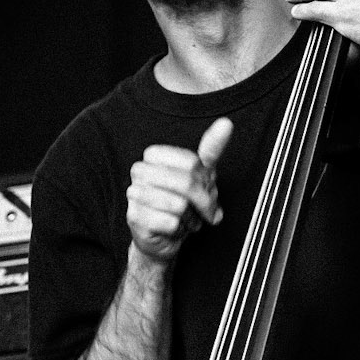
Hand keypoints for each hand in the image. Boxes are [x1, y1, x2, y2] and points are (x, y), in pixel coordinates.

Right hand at [126, 120, 231, 262]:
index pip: (190, 162)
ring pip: (178, 204)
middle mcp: (140, 171)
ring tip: (184, 218)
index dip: (203, 180)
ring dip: (189, 217)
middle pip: (185, 182)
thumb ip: (212, 147)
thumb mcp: (201, 174)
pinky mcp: (133, 217)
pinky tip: (172, 228)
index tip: (205, 189)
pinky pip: (170, 222)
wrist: (164, 236)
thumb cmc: (183, 202)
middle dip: (201, 202)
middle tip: (201, 211)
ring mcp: (134, 193)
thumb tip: (226, 123)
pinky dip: (179, 229)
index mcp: (154, 155)